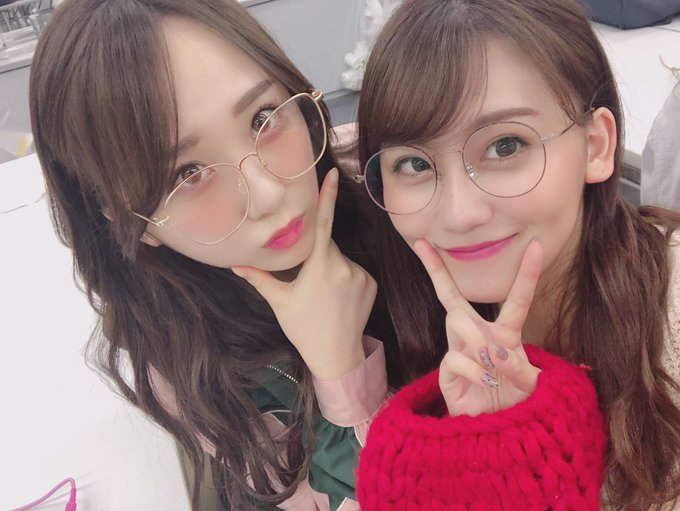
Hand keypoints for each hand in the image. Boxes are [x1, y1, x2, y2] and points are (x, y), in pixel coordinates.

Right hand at [232, 168, 376, 379]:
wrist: (336, 355)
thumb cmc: (304, 328)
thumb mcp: (280, 302)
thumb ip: (260, 279)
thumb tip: (234, 265)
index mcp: (320, 266)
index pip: (322, 224)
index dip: (326, 197)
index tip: (331, 174)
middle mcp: (344, 266)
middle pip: (327, 245)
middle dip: (317, 256)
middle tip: (308, 283)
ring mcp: (361, 274)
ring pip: (341, 258)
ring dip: (331, 267)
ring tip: (325, 295)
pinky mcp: (372, 283)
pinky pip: (355, 270)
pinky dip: (346, 277)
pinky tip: (339, 298)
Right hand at [413, 239, 542, 415]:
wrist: (496, 432)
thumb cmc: (515, 403)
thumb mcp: (532, 386)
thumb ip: (521, 369)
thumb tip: (495, 354)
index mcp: (505, 335)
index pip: (515, 299)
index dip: (526, 273)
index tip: (535, 245)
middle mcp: (478, 337)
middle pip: (452, 296)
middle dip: (436, 269)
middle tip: (421, 244)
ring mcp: (459, 352)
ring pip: (457, 320)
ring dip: (478, 338)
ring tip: (492, 364)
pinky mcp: (447, 372)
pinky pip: (455, 356)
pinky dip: (474, 368)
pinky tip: (484, 379)